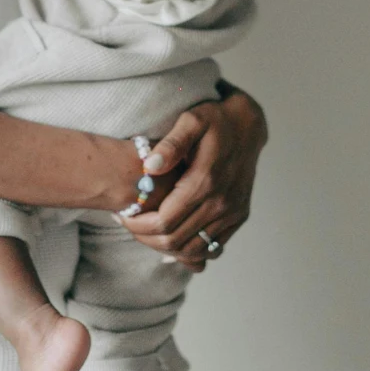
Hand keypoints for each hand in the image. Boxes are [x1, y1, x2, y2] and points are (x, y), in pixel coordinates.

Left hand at [122, 86, 267, 269]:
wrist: (247, 125)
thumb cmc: (214, 120)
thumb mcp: (191, 120)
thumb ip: (171, 144)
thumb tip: (150, 166)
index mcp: (205, 181)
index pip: (164, 222)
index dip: (138, 226)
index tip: (122, 216)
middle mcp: (221, 203)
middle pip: (175, 241)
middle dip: (145, 238)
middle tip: (128, 225)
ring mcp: (232, 213)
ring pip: (192, 250)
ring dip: (165, 247)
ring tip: (146, 231)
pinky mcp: (238, 217)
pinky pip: (211, 248)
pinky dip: (188, 250)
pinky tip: (171, 237)